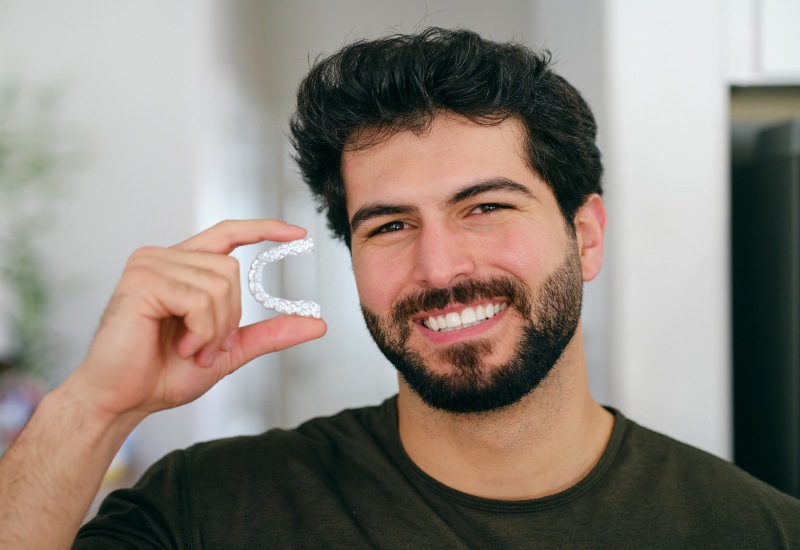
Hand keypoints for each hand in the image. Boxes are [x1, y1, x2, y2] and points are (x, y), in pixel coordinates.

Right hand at [67, 220, 326, 419]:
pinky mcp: (141, 280)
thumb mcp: (229, 350)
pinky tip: (179, 346)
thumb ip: (269, 333)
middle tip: (201, 347)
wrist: (123, 401)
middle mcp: (165, 257)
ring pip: (220, 285)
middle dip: (228, 319)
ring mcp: (151, 264)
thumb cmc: (164, 373)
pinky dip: (200, 331)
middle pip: (231, 270)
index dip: (264, 229)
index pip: (229, 233)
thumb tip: (317, 324)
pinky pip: (199, 300)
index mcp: (183, 266)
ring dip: (213, 330)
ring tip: (187, 349)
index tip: (299, 235)